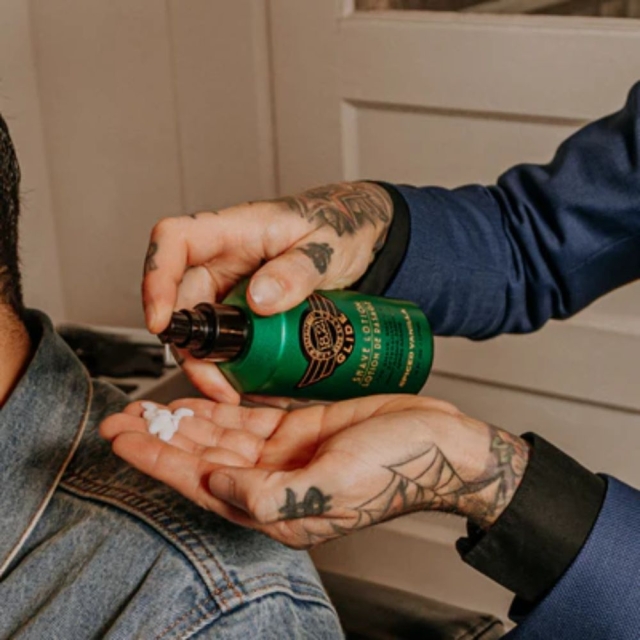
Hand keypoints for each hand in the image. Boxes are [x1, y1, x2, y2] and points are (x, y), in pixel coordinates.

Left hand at [100, 395, 528, 548]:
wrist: (436, 442)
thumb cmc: (396, 466)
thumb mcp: (333, 487)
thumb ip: (269, 494)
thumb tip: (214, 482)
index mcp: (277, 509)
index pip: (202, 485)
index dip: (159, 462)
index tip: (125, 440)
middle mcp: (273, 483)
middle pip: (202, 460)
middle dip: (161, 440)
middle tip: (123, 418)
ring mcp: (284, 455)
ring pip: (220, 438)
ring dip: (184, 423)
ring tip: (147, 407)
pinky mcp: (297, 429)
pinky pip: (246, 420)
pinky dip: (219, 410)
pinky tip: (196, 400)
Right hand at [142, 182, 392, 402]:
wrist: (357, 238)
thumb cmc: (338, 226)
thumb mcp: (326, 247)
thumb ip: (297, 270)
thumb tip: (260, 299)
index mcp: (234, 229)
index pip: (174, 241)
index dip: (157, 278)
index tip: (161, 321)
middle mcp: (223, 259)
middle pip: (181, 299)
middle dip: (191, 347)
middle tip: (216, 383)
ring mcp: (231, 286)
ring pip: (201, 328)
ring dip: (210, 365)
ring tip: (236, 392)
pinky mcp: (244, 310)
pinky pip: (226, 339)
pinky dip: (233, 365)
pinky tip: (254, 384)